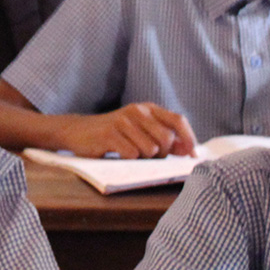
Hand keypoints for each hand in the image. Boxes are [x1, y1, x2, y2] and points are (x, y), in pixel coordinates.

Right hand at [59, 103, 197, 158]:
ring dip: (143, 159)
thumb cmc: (114, 135)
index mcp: (148, 108)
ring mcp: (123, 121)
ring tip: (129, 154)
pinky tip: (117, 155)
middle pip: (166, 139)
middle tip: (149, 158)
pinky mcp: (109, 134)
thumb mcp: (139, 131)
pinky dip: (127, 160)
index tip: (192, 156)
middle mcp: (137, 111)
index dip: (189, 139)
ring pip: (150, 150)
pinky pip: (131, 154)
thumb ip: (163, 138)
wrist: (78, 131)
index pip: (178, 120)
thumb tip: (188, 151)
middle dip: (162, 155)